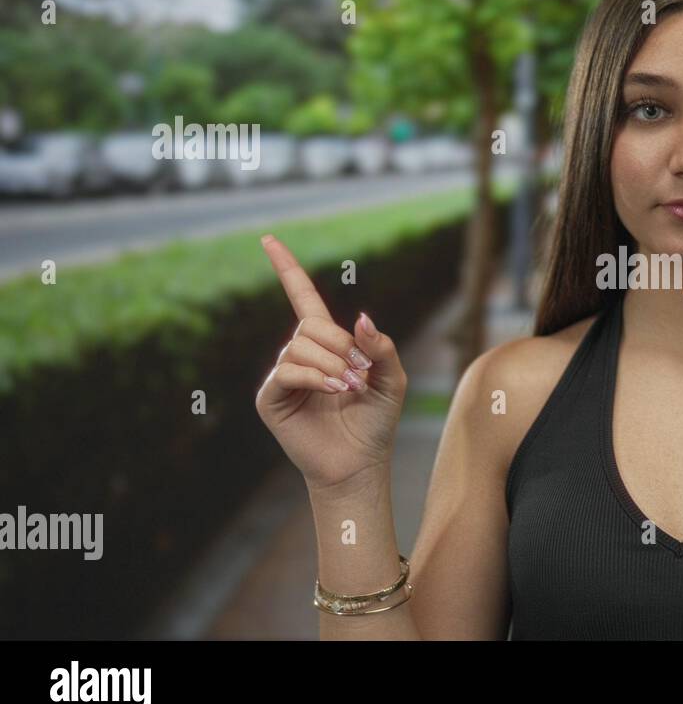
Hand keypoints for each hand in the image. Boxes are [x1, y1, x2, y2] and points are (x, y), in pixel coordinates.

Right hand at [254, 234, 407, 491]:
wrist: (360, 463)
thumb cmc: (376, 421)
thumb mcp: (392, 379)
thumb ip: (380, 347)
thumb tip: (360, 317)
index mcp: (328, 344)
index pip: (303, 297)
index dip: (287, 269)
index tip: (269, 240)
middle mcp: (300, 354)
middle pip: (311, 324)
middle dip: (342, 346)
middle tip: (358, 376)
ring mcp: (283, 375)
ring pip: (301, 346)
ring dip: (333, 365)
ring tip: (349, 389)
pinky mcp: (271, 398)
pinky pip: (288, 371)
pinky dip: (316, 377)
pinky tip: (334, 391)